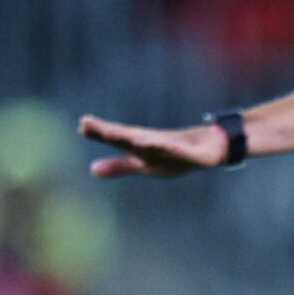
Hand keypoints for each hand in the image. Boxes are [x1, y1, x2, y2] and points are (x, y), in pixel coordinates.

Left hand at [79, 115, 227, 178]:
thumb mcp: (143, 164)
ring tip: (131, 138)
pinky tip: (172, 146)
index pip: (118, 138)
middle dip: (115, 133)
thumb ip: (119, 166)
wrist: (211, 149)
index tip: (82, 125)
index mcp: (143, 146)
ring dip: (145, 140)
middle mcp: (156, 143)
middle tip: (96, 126)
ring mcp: (176, 147)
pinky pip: (186, 153)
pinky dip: (179, 149)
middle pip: (132, 136)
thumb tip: (92, 169)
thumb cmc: (173, 155)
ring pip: (158, 143)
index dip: (100, 132)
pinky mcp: (196, 154)